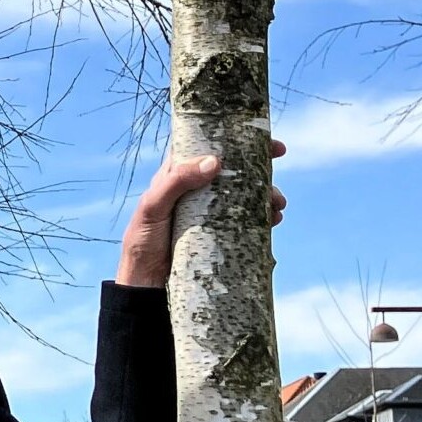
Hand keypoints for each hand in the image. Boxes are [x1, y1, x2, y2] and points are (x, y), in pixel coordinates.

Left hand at [117, 137, 287, 287]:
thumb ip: (176, 181)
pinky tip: (272, 220)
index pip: (208, 148)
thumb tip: (214, 162)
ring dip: (266, 193)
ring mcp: (210, 212)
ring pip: (245, 194)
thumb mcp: (153, 206)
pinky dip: (264, 217)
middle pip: (234, 170)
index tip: (262, 138)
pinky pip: (247, 220)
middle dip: (259, 164)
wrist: (145, 284)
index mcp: (178, 176)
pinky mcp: (219, 234)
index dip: (235, 139)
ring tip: (277, 202)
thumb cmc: (142, 240)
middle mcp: (196, 191)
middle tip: (279, 158)